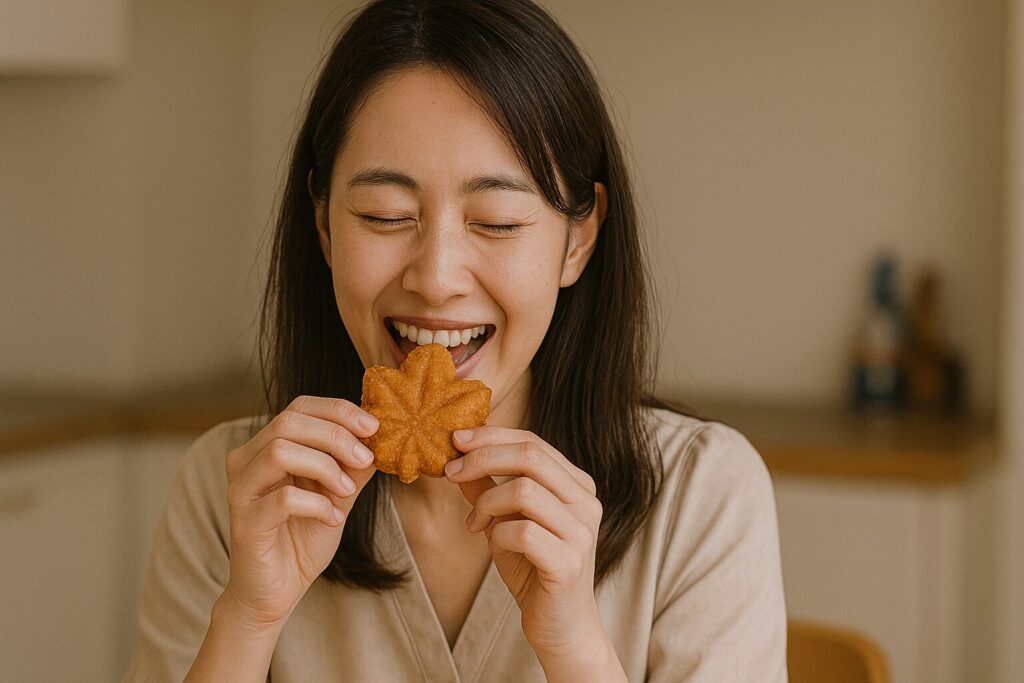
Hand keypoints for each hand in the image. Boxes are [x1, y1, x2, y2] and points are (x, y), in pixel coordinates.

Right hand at [221, 396, 378, 628]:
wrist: (277, 591)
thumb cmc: (303, 537)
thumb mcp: (338, 493)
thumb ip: (354, 465)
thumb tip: (382, 435)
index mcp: (266, 446)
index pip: (299, 407)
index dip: (338, 411)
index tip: (372, 426)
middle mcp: (246, 461)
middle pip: (288, 422)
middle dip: (336, 435)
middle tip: (365, 458)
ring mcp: (241, 490)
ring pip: (280, 451)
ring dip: (325, 466)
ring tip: (346, 491)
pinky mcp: (244, 522)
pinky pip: (283, 499)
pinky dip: (317, 505)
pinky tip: (332, 518)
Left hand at [444, 426, 605, 657]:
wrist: (560, 627)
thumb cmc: (534, 570)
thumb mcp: (505, 521)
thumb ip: (487, 489)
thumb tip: (457, 457)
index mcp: (576, 485)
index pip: (533, 442)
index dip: (491, 436)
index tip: (456, 440)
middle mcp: (586, 503)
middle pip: (531, 456)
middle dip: (482, 458)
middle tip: (451, 472)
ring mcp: (581, 532)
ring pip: (525, 490)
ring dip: (486, 503)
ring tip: (475, 523)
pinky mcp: (569, 563)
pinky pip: (523, 532)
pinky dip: (497, 534)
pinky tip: (492, 544)